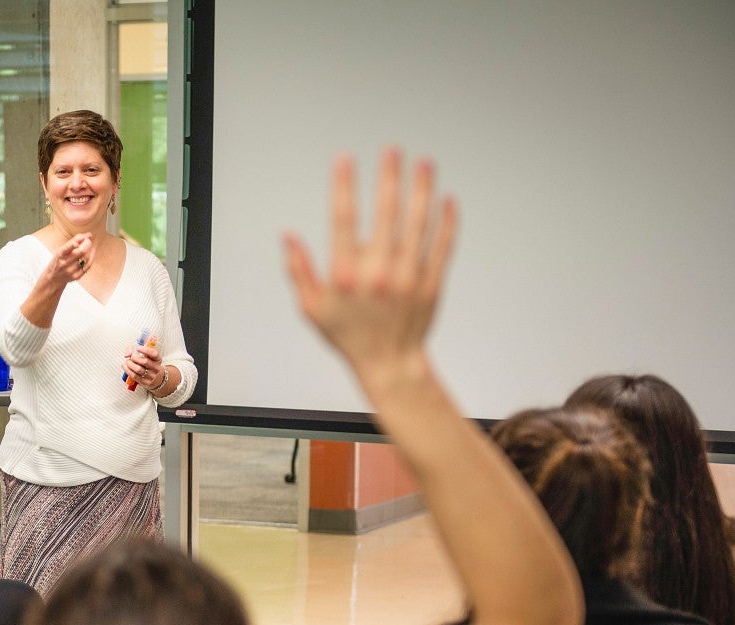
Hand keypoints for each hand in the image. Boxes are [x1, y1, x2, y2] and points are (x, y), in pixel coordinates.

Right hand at [46, 233, 93, 287]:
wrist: (53, 278)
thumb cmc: (59, 260)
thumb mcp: (62, 249)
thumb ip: (74, 240)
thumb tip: (89, 235)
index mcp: (59, 255)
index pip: (67, 247)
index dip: (76, 242)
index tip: (83, 237)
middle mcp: (64, 263)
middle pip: (81, 252)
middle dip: (87, 243)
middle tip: (88, 240)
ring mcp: (71, 271)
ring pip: (86, 258)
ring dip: (91, 250)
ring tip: (90, 246)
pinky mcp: (76, 276)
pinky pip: (87, 266)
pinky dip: (91, 258)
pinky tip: (91, 254)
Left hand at [121, 343, 163, 389]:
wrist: (157, 380)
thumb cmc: (150, 366)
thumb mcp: (149, 357)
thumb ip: (139, 351)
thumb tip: (127, 354)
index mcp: (158, 360)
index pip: (154, 354)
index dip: (145, 350)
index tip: (138, 348)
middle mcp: (156, 368)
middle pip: (145, 362)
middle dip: (135, 358)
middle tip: (131, 357)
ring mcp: (151, 376)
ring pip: (139, 369)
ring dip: (130, 364)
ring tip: (127, 361)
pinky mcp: (145, 382)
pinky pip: (134, 376)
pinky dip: (127, 370)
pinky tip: (125, 366)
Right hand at [283, 148, 456, 382]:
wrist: (388, 364)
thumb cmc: (348, 335)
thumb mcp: (312, 307)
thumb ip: (299, 270)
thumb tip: (287, 236)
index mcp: (345, 275)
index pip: (342, 220)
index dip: (343, 185)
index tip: (345, 158)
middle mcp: (377, 273)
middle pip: (385, 213)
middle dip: (389, 177)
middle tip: (392, 150)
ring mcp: (408, 278)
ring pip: (418, 224)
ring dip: (422, 190)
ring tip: (424, 163)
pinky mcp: (431, 284)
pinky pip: (442, 245)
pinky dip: (447, 221)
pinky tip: (447, 198)